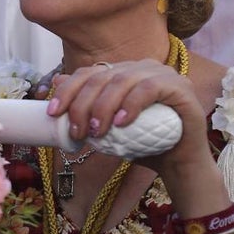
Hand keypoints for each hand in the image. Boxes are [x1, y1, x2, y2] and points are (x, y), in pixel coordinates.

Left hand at [46, 59, 212, 179]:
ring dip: (103, 107)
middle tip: (76, 132)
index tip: (53, 113)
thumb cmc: (142, 145)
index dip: (68, 90)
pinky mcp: (181, 88)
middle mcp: (143, 68)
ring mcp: (164, 74)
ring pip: (122, 81)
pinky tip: (120, 123)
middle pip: (102, 77)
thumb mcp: (106, 126)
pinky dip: (130, 104)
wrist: (177, 165)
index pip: (89, 73)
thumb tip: (55, 81)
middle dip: (82, 104)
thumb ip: (86, 104)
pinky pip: (150, 88)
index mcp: (124, 72)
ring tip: (95, 132)